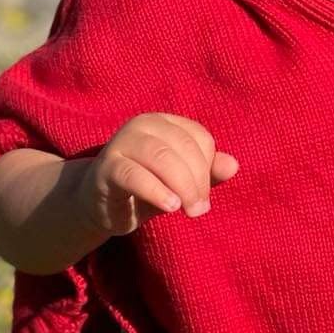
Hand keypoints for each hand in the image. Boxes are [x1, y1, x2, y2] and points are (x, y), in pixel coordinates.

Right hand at [86, 113, 239, 237]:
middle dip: (198, 181)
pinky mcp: (107, 168)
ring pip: (160, 157)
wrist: (99, 205)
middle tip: (199, 209)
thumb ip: (207, 173)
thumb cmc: (146, 188)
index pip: (199, 137)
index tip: (203, 195)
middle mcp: (142, 125)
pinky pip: (135, 176)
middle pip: (183, 147)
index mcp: (163, 123)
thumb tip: (233, 165)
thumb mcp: (180, 181)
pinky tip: (170, 207)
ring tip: (188, 209)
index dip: (208, 167)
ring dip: (182, 186)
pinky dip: (157, 191)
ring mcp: (121, 144)